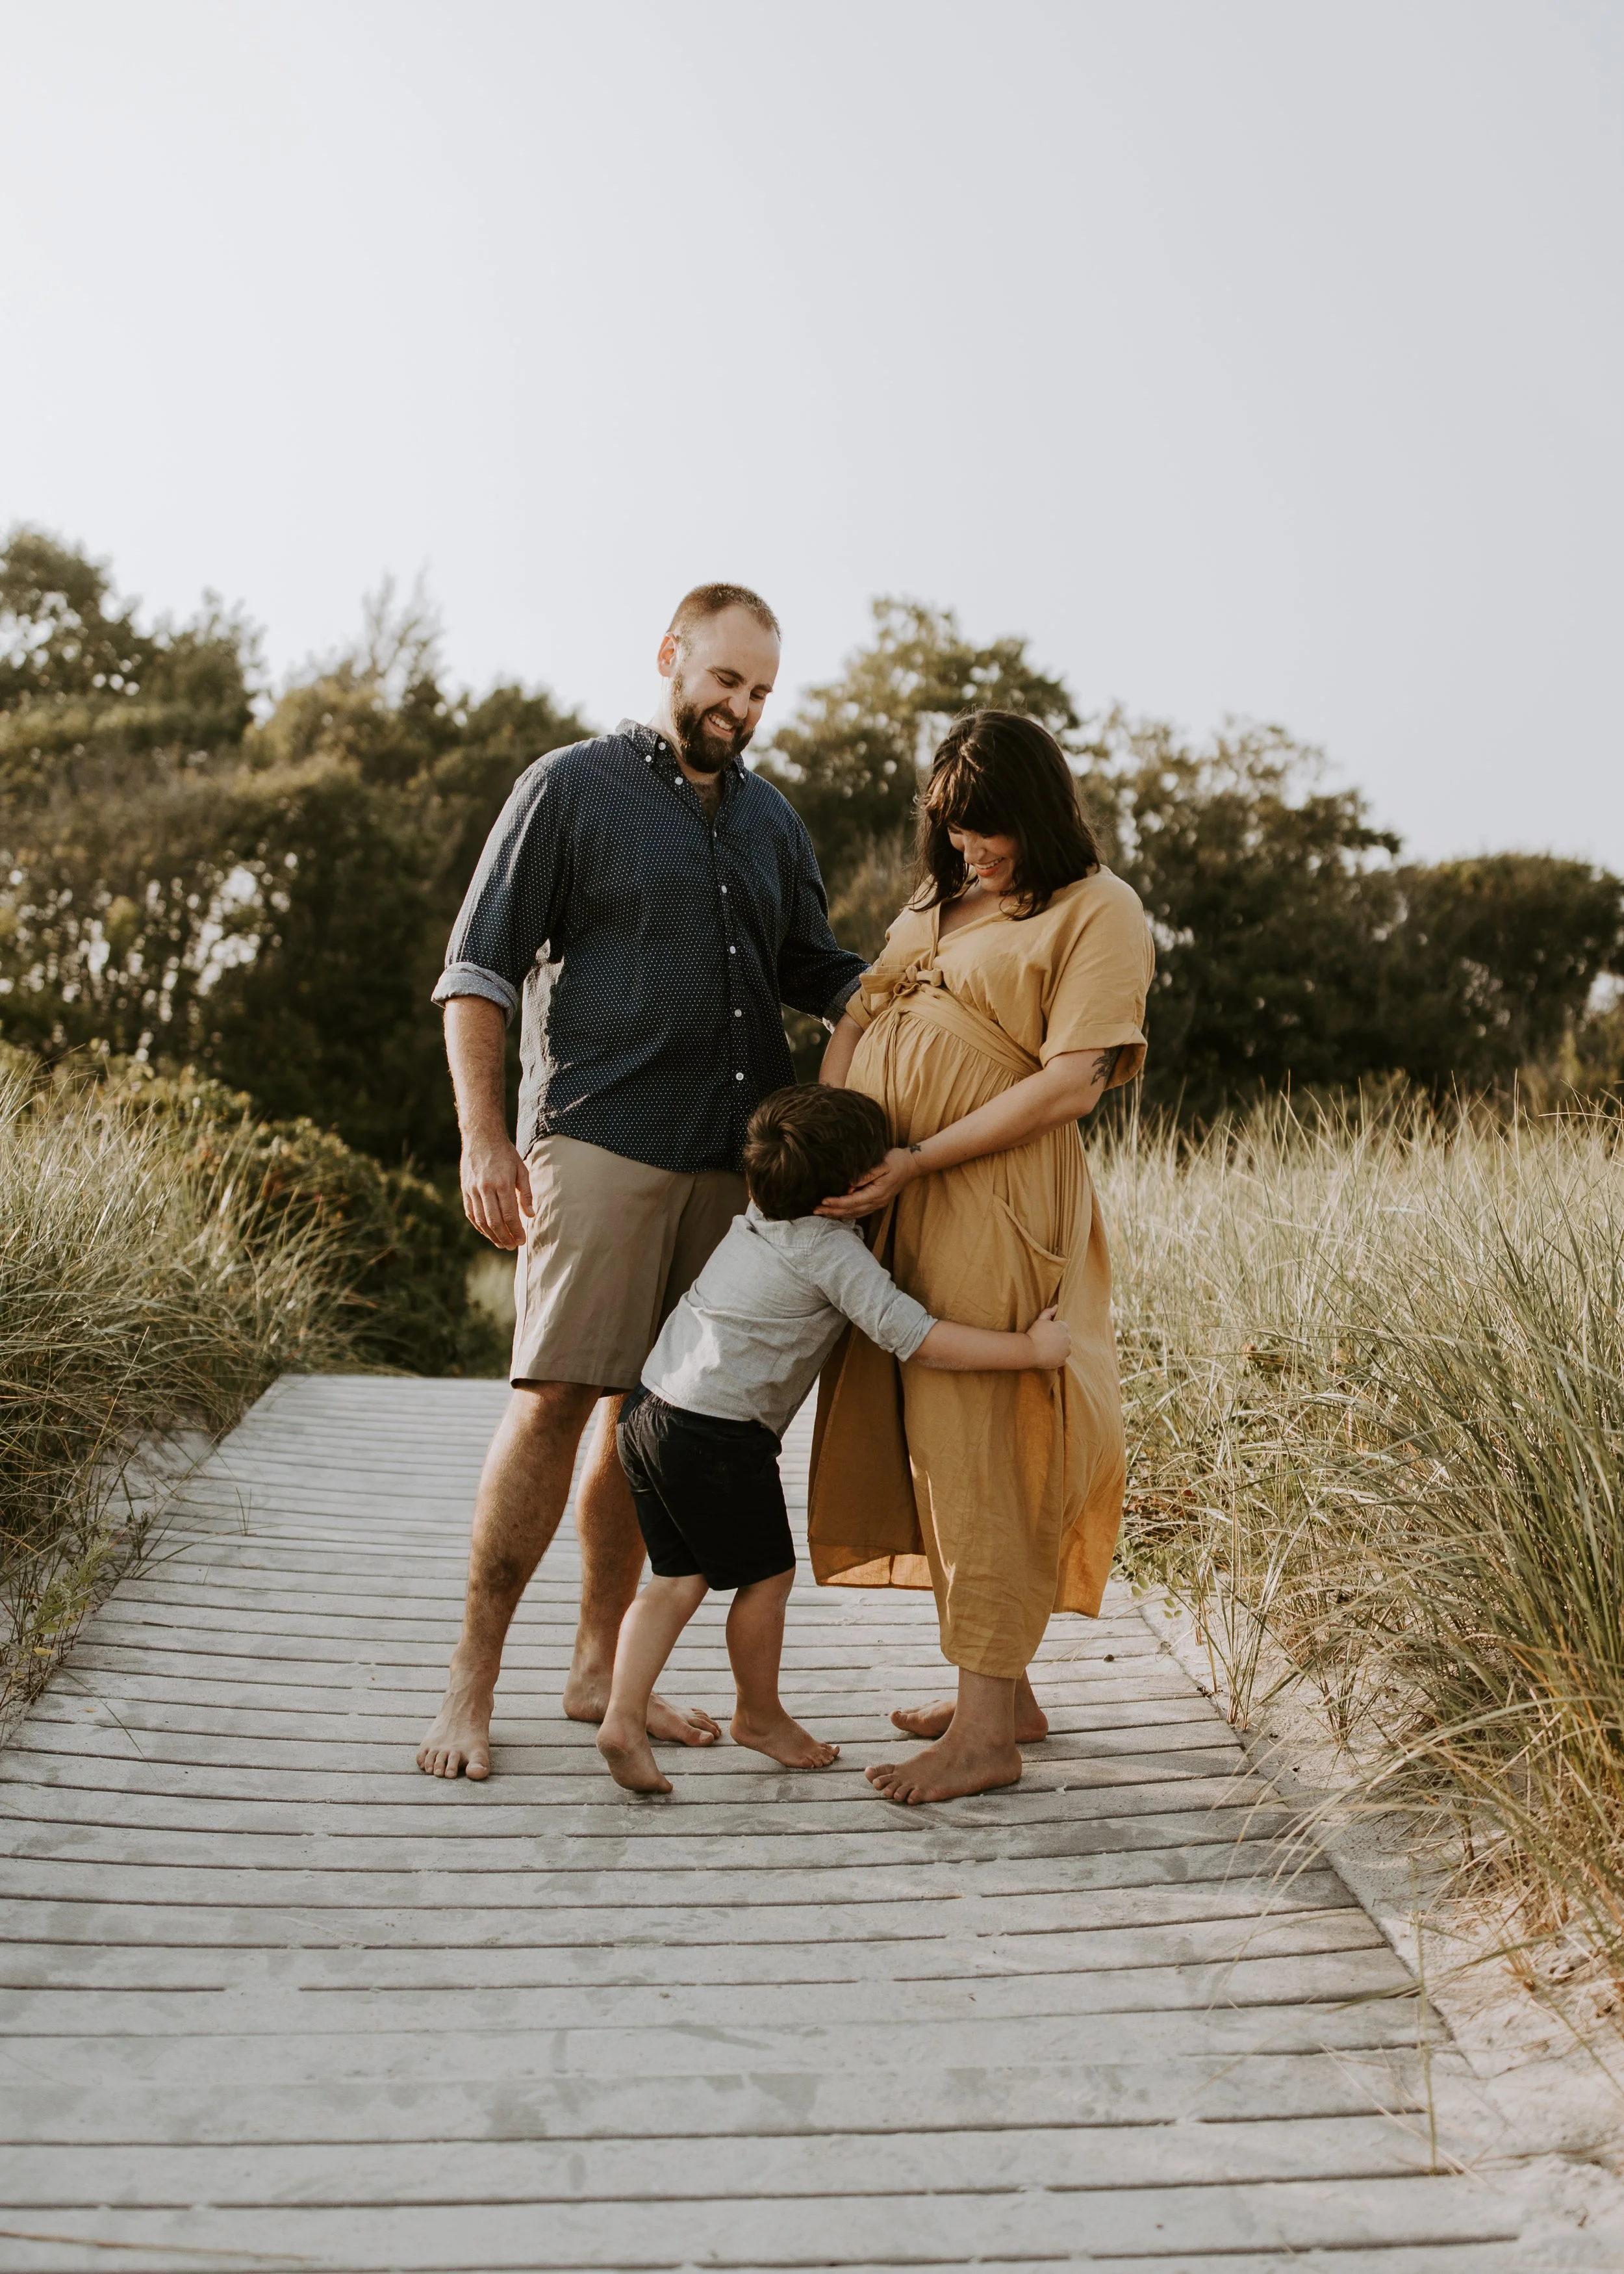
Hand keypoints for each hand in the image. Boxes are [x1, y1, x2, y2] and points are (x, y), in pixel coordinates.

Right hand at [461, 1130, 532, 1248]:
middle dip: (504, 1238)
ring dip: (491, 1236)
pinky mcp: (465, 1190)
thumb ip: (526, 1194)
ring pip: (481, 1220)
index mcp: (502, 1183)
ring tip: (502, 1244)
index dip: (516, 1231)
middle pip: (494, 1222)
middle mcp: (485, 1188)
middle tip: (513, 1246)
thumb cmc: (505, 1154)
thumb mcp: (521, 1170)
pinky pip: (471, 1213)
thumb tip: (531, 1215)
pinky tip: (487, 1233)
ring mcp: (473, 1190)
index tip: (522, 1241)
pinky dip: (479, 1226)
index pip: (509, 1215)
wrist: (481, 1137)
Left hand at [814, 1145, 918, 1220]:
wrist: (912, 1164)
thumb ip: (866, 1175)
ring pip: (855, 1214)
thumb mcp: (882, 1164)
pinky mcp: (878, 1202)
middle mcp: (877, 1202)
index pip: (852, 1201)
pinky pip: (860, 1211)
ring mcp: (878, 1204)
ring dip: (838, 1214)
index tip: (822, 1201)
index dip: (837, 1203)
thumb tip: (850, 1184)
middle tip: (815, 1211)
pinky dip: (847, 1213)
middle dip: (832, 1212)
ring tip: (822, 1213)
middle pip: (851, 1211)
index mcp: (877, 1193)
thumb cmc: (896, 1160)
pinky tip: (837, 1212)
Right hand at [1025, 1306, 1070, 1369]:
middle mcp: (1067, 1339)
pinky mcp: (1062, 1360)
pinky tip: (1048, 1356)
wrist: (1029, 1350)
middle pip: (1066, 1338)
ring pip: (1066, 1349)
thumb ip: (1049, 1312)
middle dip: (1059, 1339)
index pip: (1063, 1328)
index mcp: (1063, 1327)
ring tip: (1048, 1349)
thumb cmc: (1034, 1334)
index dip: (1055, 1330)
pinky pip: (1062, 1359)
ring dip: (1060, 1349)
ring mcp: (1066, 1351)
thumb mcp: (1040, 1320)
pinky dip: (1057, 1358)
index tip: (1047, 1333)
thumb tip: (1056, 1306)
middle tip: (1046, 1342)